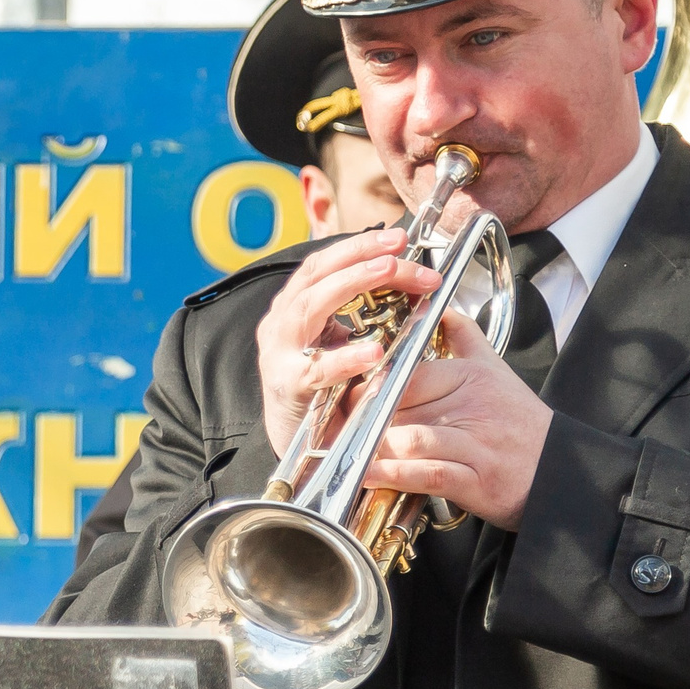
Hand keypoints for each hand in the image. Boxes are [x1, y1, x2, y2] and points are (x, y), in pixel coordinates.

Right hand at [256, 230, 440, 455]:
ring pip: (309, 306)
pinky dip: (345, 357)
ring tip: (388, 273)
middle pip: (318, 275)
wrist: (304, 451)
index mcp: (296, 308)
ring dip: (352, 284)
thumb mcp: (344, 343)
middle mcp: (282, 324)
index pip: (326, 263)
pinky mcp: (287, 387)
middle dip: (361, 256)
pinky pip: (315, 369)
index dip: (359, 246)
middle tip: (400, 251)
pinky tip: (373, 351)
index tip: (398, 238)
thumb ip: (363, 314)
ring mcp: (279, 354)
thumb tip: (410, 279)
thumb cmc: (329, 393)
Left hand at [360, 311, 553, 530]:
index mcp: (471, 376)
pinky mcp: (476, 481)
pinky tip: (369, 475)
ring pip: (411, 437)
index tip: (348, 395)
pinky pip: (427, 474)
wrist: (562, 472)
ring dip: (373, 446)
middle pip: (402, 405)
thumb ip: (466, 338)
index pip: (409, 373)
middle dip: (362, 417)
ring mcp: (474, 444)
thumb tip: (441, 309)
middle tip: (333, 425)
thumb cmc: (522, 425)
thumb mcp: (497, 371)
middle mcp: (472, 406)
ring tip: (345, 451)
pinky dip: (394, 475)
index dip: (373, 385)